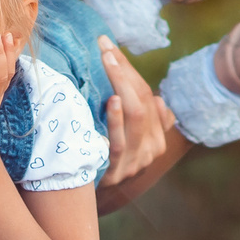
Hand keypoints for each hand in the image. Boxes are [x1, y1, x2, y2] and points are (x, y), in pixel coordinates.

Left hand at [94, 36, 186, 213]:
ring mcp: (136, 161)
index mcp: (157, 136)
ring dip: (122, 85)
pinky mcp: (116, 173)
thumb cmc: (100, 157)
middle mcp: (152, 148)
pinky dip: (116, 120)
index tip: (106, 44)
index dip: (127, 68)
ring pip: (137, 116)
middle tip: (104, 48)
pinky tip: (111, 101)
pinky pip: (119, 142)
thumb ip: (138, 117)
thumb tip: (160, 102)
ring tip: (109, 63)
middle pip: (143, 101)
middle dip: (123, 71)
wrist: (80, 196)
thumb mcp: (122, 136)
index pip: (146, 94)